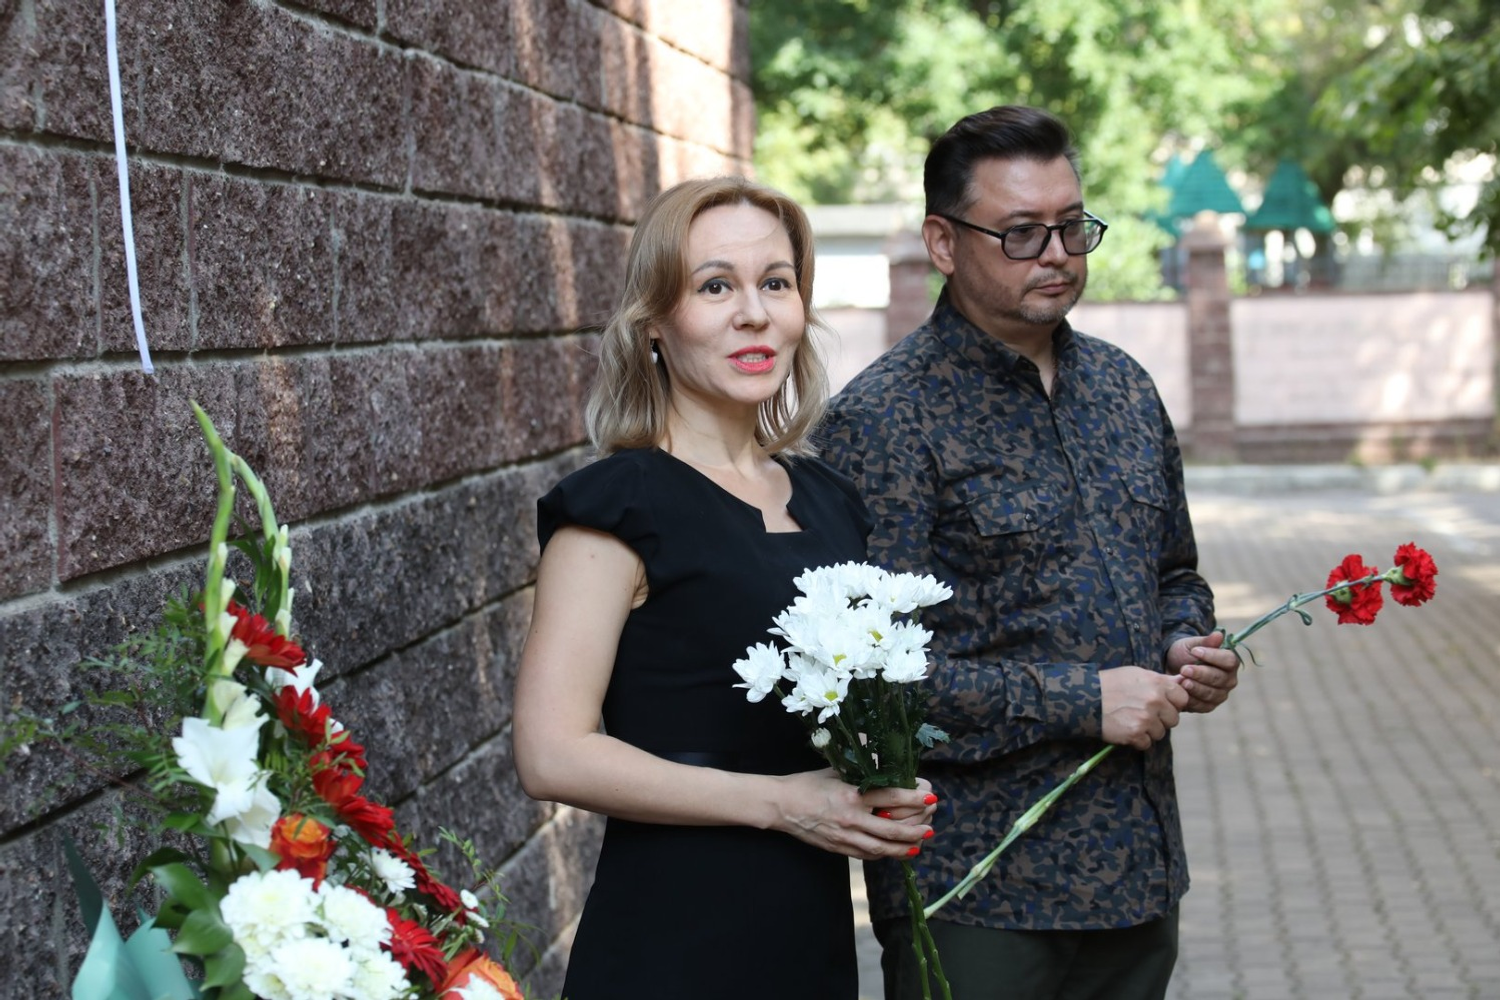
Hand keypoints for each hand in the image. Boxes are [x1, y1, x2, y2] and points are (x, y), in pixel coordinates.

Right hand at [771, 770, 934, 860]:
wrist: (781, 805)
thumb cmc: (807, 784)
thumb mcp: (835, 770)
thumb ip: (859, 767)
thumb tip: (879, 755)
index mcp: (851, 794)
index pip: (891, 797)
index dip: (914, 798)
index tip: (930, 798)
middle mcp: (851, 818)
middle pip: (892, 829)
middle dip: (916, 830)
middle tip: (930, 827)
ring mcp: (845, 836)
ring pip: (882, 848)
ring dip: (904, 848)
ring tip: (919, 844)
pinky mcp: (839, 848)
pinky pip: (867, 855)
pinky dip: (884, 854)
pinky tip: (895, 852)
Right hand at [1099, 666, 1190, 750]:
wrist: (1086, 697)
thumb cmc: (1111, 683)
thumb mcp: (1136, 674)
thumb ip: (1161, 680)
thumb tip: (1183, 681)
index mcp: (1157, 684)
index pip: (1182, 698)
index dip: (1173, 703)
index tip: (1162, 704)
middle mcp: (1155, 701)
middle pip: (1173, 719)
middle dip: (1161, 719)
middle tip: (1144, 713)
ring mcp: (1146, 719)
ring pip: (1161, 733)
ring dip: (1149, 730)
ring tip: (1132, 720)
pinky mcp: (1135, 734)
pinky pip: (1147, 743)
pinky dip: (1138, 740)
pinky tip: (1126, 729)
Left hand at [1166, 632, 1240, 712]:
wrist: (1171, 669)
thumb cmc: (1185, 655)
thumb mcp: (1192, 645)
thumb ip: (1205, 641)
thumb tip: (1218, 634)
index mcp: (1229, 662)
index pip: (1229, 660)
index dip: (1213, 656)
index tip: (1195, 651)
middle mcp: (1229, 680)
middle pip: (1219, 678)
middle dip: (1201, 674)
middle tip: (1184, 669)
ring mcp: (1220, 694)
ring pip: (1211, 693)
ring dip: (1196, 688)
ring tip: (1182, 681)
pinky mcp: (1209, 706)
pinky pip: (1203, 706)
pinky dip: (1191, 699)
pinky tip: (1181, 692)